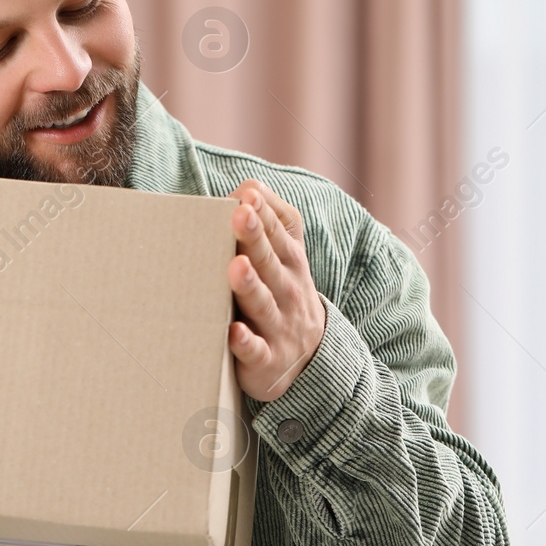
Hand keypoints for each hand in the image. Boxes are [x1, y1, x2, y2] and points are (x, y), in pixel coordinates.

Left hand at [226, 180, 325, 402]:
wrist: (312, 358)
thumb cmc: (283, 293)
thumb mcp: (286, 257)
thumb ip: (272, 221)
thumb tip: (248, 185)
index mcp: (289, 262)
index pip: (279, 234)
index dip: (264, 215)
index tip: (247, 196)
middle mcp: (287, 291)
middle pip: (270, 262)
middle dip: (256, 238)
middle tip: (240, 215)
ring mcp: (279, 326)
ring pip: (263, 304)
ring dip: (249, 286)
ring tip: (235, 266)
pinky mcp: (267, 360)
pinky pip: (256, 351)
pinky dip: (246, 343)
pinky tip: (233, 333)